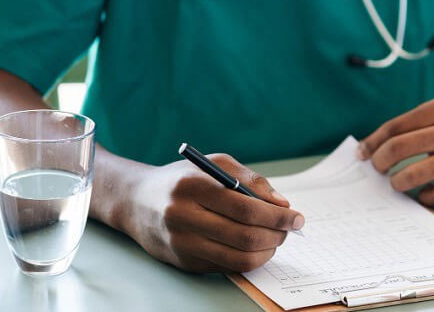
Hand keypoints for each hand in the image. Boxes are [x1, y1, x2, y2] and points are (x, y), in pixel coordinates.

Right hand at [122, 155, 303, 272]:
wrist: (136, 201)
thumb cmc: (183, 179)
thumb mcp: (215, 165)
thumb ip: (251, 180)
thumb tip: (282, 204)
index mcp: (192, 186)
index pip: (245, 207)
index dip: (277, 216)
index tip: (297, 217)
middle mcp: (182, 216)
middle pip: (244, 236)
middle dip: (277, 235)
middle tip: (289, 229)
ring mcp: (181, 243)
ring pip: (237, 258)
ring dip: (266, 252)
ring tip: (275, 239)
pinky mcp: (183, 262)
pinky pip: (226, 267)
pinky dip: (248, 259)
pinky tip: (254, 246)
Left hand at [357, 97, 433, 204]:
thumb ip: (420, 122)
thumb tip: (381, 144)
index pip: (395, 126)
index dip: (373, 141)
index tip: (363, 152)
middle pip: (398, 148)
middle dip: (379, 162)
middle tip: (377, 168)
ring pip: (413, 175)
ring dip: (397, 182)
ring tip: (397, 182)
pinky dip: (424, 196)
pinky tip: (424, 192)